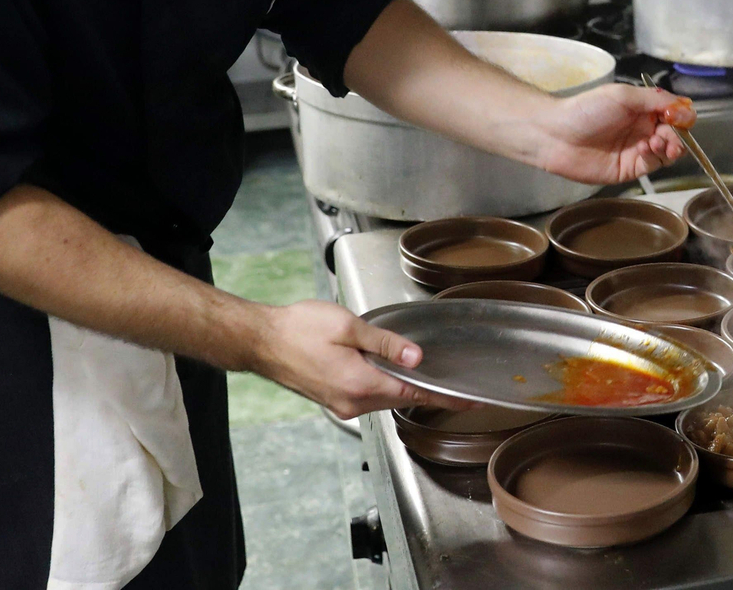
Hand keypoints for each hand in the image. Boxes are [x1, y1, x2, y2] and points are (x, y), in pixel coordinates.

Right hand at [254, 300, 473, 418]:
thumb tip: (418, 359)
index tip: (471, 403)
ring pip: (385, 398)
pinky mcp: (333, 401)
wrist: (261, 341)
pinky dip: (384, 386)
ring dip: (403, 387)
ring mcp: (342, 405)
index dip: (445, 398)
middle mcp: (353, 402)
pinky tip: (388, 371)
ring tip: (423, 373)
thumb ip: (386, 344)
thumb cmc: (299, 329)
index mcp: (361, 384)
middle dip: (427, 391)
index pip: (415, 395)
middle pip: (402, 399)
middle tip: (454, 383)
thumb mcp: (348, 327)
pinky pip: (368, 396)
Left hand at [533, 83, 695, 183]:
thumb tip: (684, 105)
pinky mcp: (629, 169)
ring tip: (657, 142)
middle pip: (675, 134)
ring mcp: (637, 150)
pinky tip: (644, 149)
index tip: (678, 117)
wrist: (556, 135)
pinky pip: (652, 165)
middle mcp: (643, 128)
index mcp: (642, 108)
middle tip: (669, 135)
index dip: (681, 116)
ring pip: (668, 151)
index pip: (674, 113)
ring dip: (670, 146)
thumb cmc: (586, 110)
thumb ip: (654, 99)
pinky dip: (654, 157)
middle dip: (678, 134)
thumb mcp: (623, 96)